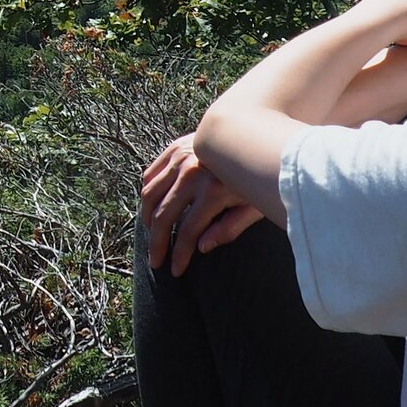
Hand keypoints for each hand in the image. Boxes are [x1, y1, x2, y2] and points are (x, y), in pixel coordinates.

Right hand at [140, 131, 265, 276]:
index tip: (175, 271)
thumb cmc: (259, 175)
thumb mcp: (255, 206)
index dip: (179, 254)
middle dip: (157, 243)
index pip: (187, 232)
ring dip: (147, 218)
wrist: (255, 135)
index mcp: (213, 191)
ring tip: (152, 235)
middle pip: (163, 216)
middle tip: (156, 261)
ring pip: (150, 195)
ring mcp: (181, 159)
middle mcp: (192, 174)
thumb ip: (230, 228)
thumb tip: (202, 248)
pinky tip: (152, 207)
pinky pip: (151, 174)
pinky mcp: (175, 149)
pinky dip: (148, 192)